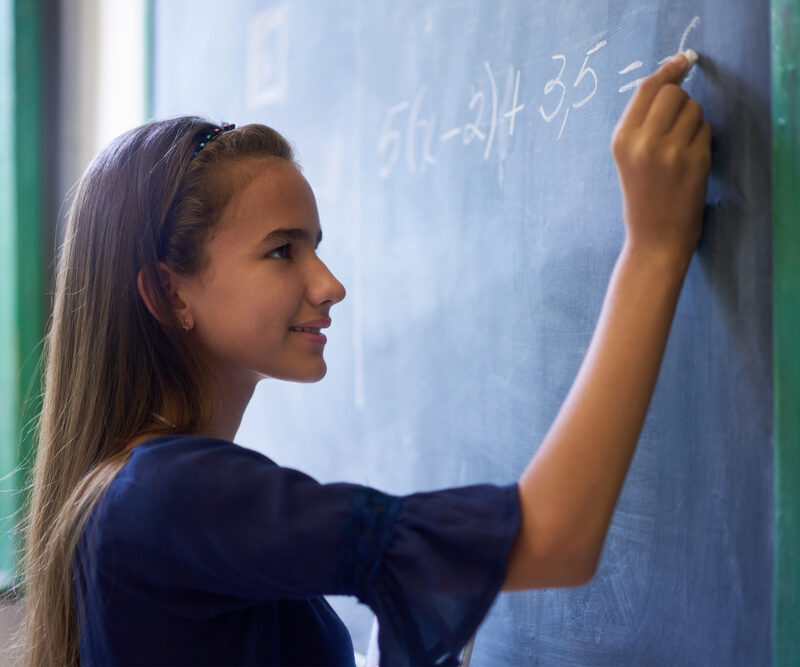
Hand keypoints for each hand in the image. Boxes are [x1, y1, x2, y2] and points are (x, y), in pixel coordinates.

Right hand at [611, 52, 710, 265]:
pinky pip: (706, 130)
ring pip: (694, 108)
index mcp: (621, 140)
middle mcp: (643, 142)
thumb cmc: (642, 197)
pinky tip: (690, 162)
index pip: (647, 89)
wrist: (654, 238)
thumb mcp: (627, 158)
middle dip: (681, 101)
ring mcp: (670, 151)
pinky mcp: (694, 160)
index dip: (667, 71)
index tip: (682, 62)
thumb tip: (671, 79)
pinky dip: (702, 140)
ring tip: (681, 148)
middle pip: (673, 93)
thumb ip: (642, 122)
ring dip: (694, 121)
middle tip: (678, 123)